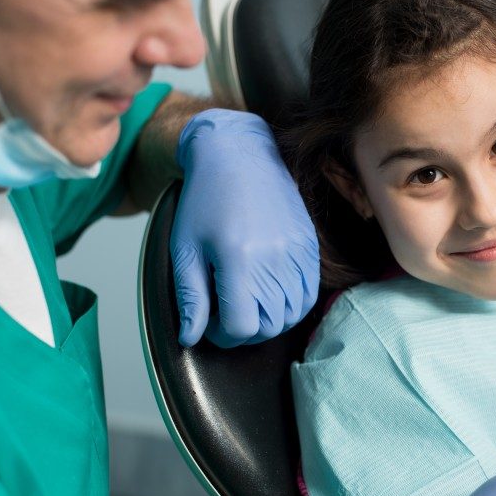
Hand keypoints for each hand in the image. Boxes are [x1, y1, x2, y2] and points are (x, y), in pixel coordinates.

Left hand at [171, 109, 319, 347]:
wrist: (240, 157)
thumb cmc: (206, 201)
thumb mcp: (185, 249)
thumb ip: (191, 298)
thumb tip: (190, 338)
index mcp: (238, 260)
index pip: (240, 327)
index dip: (221, 334)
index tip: (210, 322)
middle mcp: (273, 260)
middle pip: (268, 327)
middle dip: (244, 330)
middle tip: (226, 312)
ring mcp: (297, 255)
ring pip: (290, 316)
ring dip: (268, 320)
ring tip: (248, 302)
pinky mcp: (309, 249)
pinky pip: (308, 296)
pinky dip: (290, 306)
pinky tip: (270, 294)